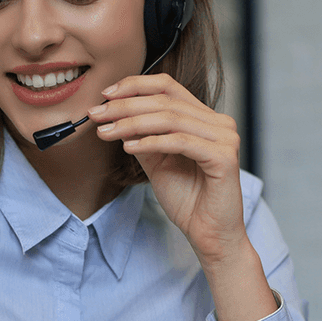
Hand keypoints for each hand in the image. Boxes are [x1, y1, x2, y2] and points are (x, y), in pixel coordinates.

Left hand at [89, 73, 245, 263]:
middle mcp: (219, 123)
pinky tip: (129, 146)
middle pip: (166, 101)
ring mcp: (225, 138)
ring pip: (170, 119)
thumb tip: (113, 114)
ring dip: (132, 124)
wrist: (209, 234)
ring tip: (106, 131)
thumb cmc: (188, 200)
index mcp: (205, 118)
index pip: (168, 87)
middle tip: (97, 114)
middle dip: (125, 106)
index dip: (134, 86)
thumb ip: (142, 136)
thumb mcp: (157, 162)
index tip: (104, 95)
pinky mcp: (224, 157)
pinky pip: (180, 142)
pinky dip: (151, 142)